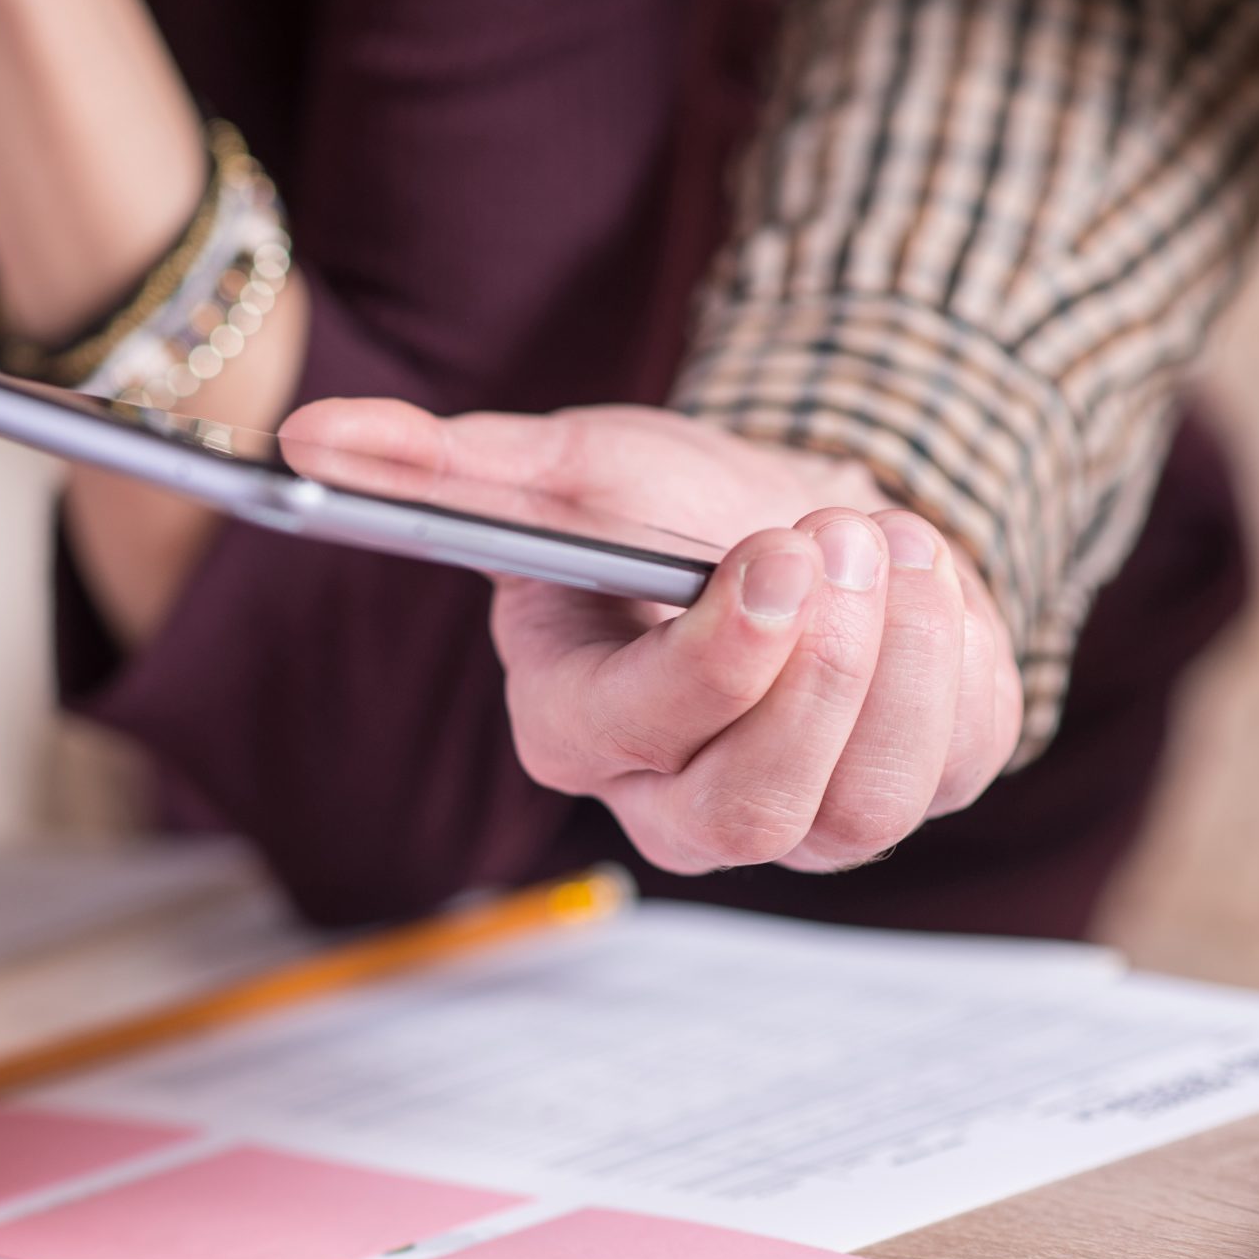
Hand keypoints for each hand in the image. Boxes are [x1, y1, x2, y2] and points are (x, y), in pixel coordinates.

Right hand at [282, 399, 1022, 873]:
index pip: (638, 735)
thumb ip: (439, 465)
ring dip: (898, 661)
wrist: (798, 519)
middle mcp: (673, 805)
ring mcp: (788, 823)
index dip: (721, 659)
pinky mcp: (892, 803)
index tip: (779, 552)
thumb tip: (303, 436)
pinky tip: (920, 588)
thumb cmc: (665, 510)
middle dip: (821, 672)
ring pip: (858, 809)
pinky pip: (947, 768)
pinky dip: (955, 660)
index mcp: (575, 728)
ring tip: (888, 542)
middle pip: (749, 808)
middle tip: (842, 538)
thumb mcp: (563, 469)